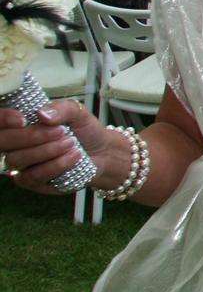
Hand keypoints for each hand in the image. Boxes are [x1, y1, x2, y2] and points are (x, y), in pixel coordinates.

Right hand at [0, 98, 118, 194]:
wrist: (103, 152)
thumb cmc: (84, 130)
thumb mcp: (77, 113)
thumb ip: (61, 109)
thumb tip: (42, 114)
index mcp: (21, 125)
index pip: (0, 124)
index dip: (3, 119)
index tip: (22, 119)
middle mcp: (15, 145)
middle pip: (4, 142)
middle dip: (32, 136)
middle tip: (61, 131)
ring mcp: (21, 165)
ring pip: (18, 160)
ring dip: (48, 151)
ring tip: (72, 143)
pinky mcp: (32, 182)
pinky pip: (33, 176)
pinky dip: (56, 165)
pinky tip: (74, 156)